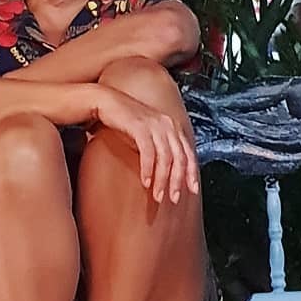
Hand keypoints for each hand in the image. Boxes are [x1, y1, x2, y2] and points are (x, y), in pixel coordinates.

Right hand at [92, 86, 199, 203]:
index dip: (191, 173)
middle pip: (179, 157)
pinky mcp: (140, 127)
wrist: (107, 101)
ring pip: (165, 158)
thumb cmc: (126, 121)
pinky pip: (148, 153)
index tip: (193, 190)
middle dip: (177, 181)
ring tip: (158, 196)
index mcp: (173, 126)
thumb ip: (160, 146)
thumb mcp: (148, 132)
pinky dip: (148, 169)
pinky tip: (145, 182)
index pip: (188, 152)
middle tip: (173, 198)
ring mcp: (155, 125)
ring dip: (162, 179)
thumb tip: (166, 169)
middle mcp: (167, 125)